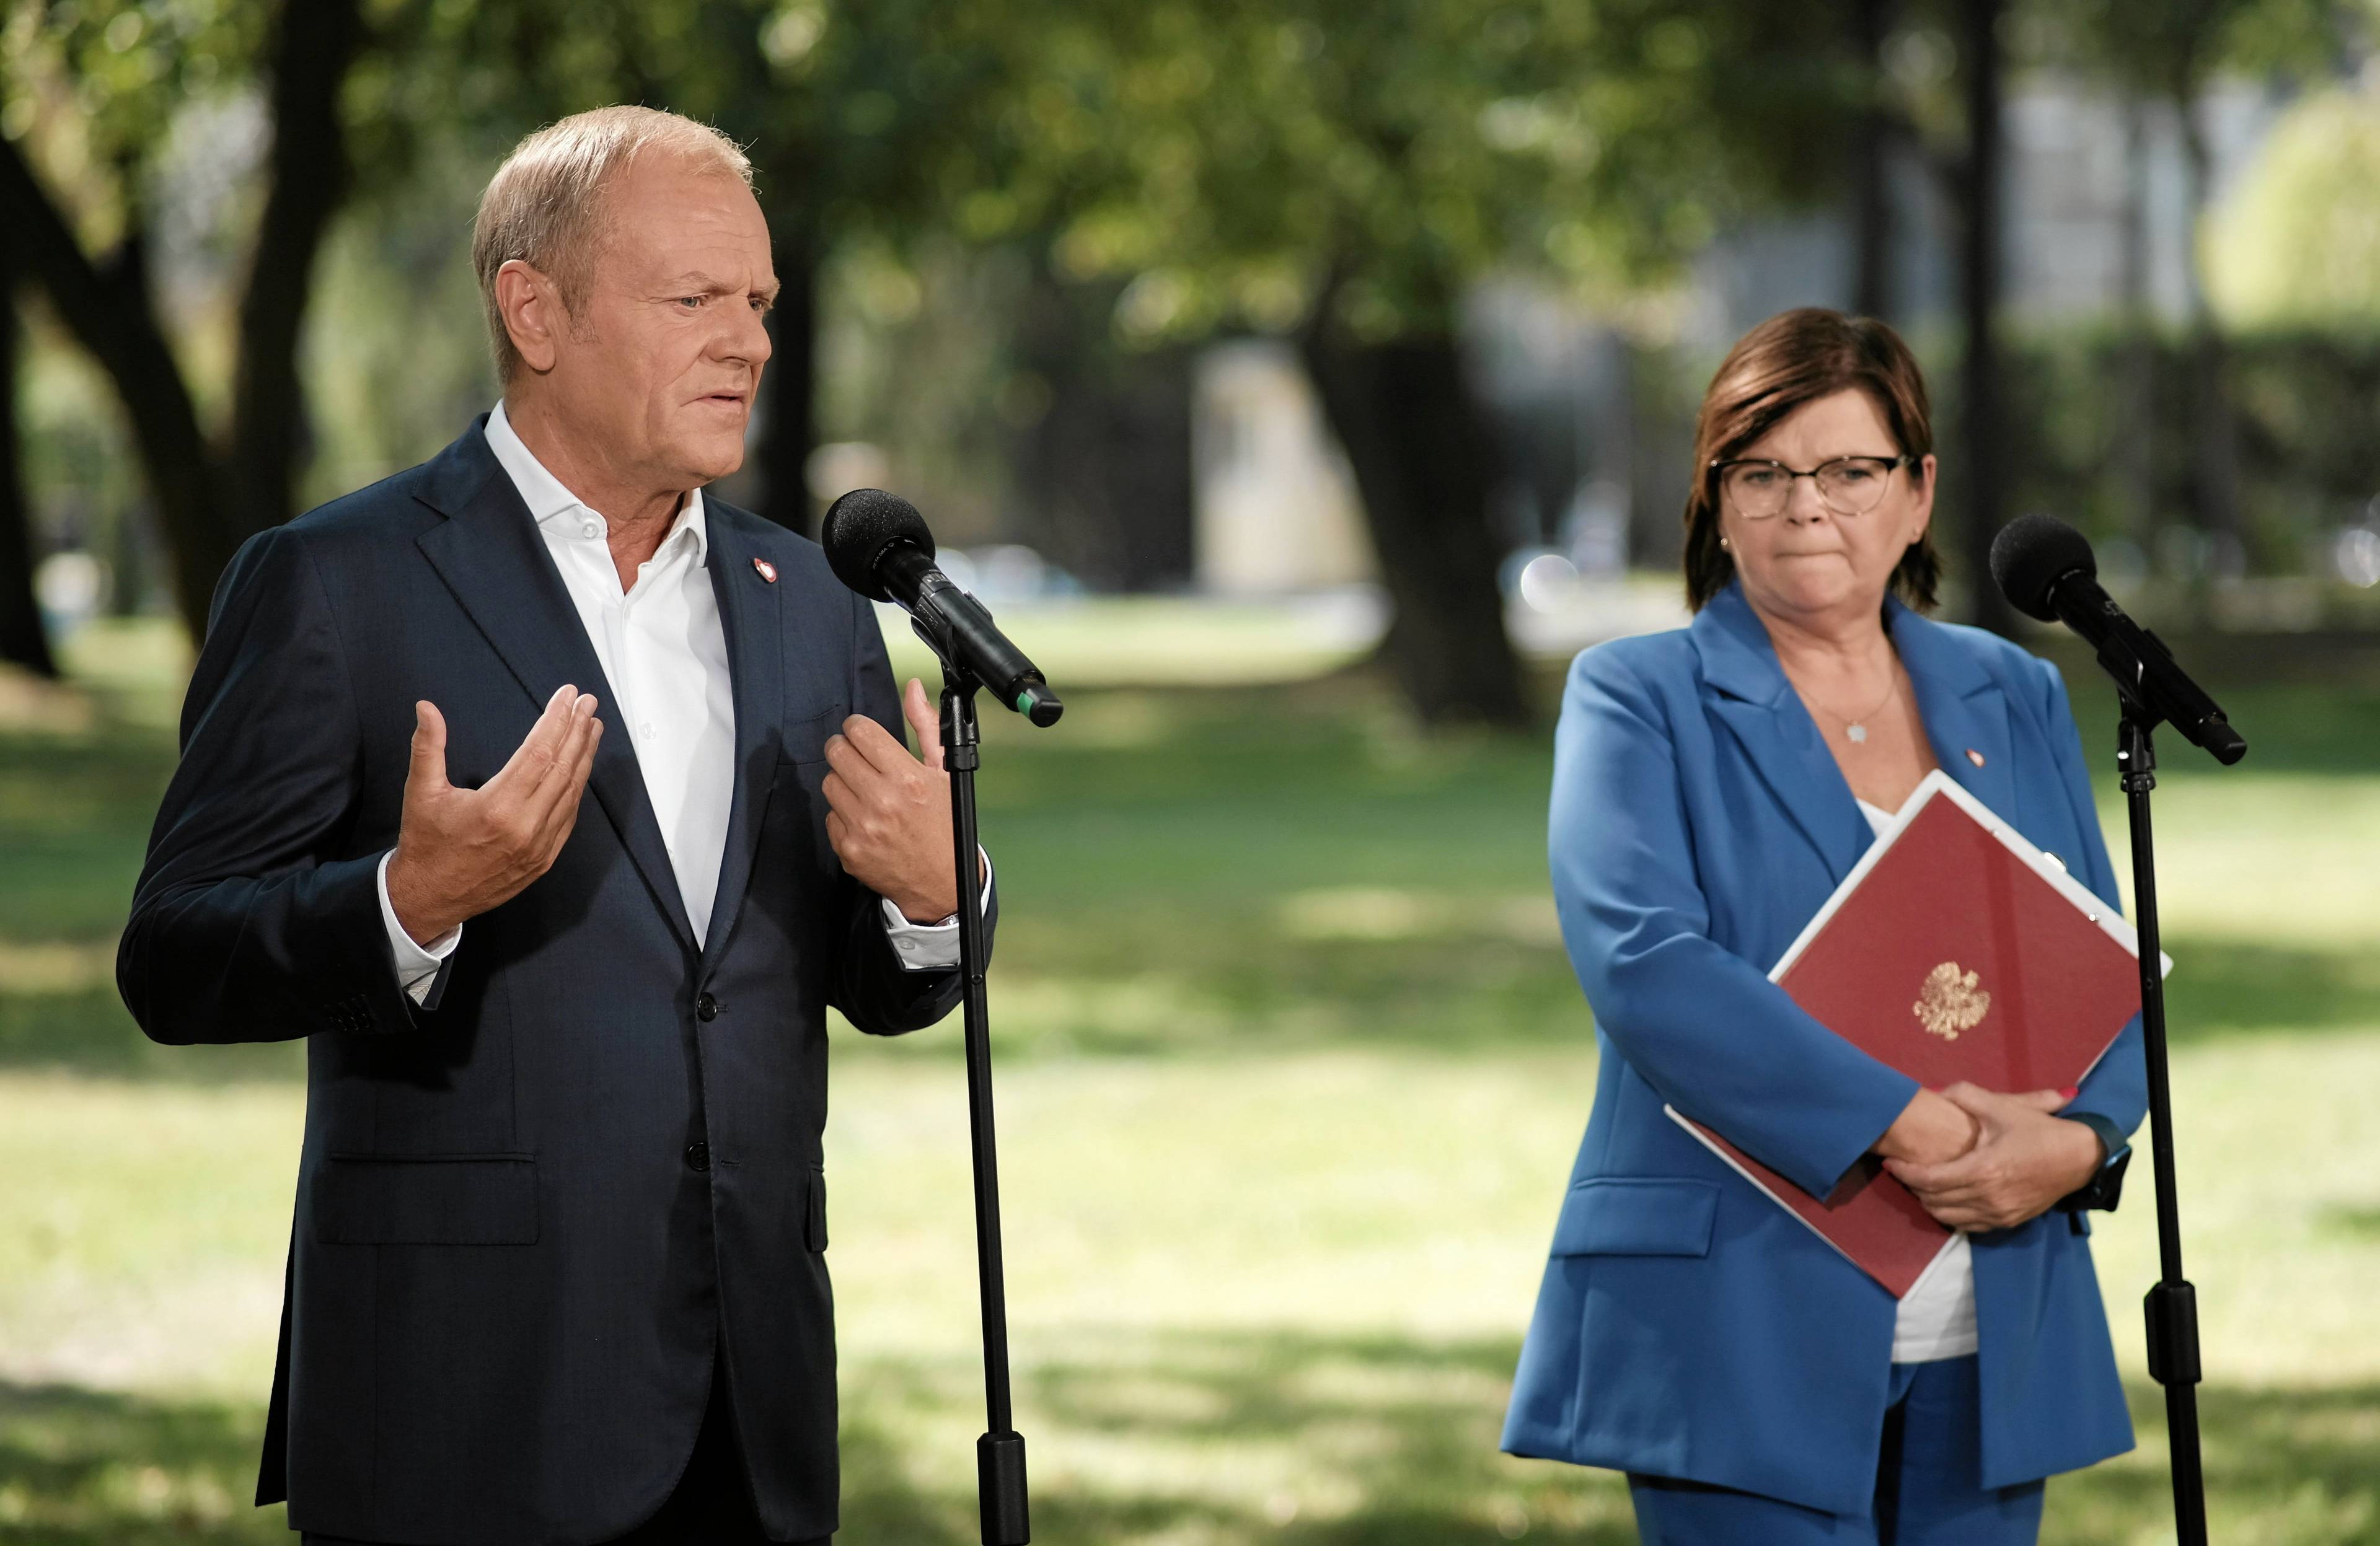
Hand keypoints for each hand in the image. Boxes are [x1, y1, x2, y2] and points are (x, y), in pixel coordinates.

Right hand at [385, 685, 602, 944]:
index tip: (568, 696)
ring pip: (572, 793)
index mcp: (497, 807)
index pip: (539, 752)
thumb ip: (428, 747)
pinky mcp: (545, 859)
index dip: (557, 720)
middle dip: (578, 731)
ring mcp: (540, 846)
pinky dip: (577, 789)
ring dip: (584, 757)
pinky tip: (581, 768)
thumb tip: (426, 707)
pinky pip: (569, 817)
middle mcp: (526, 827)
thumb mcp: (420, 792)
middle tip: (588, 703)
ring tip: (591, 727)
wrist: (429, 898)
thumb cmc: (426, 844)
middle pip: (563, 769)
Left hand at [823, 678, 961, 922]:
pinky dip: (843, 815)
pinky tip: (864, 819)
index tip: (861, 734)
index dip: (857, 728)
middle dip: (844, 748)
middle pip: (837, 752)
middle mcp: (882, 802)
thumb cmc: (945, 824)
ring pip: (829, 783)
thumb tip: (912, 688)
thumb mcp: (944, 772)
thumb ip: (925, 727)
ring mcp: (862, 828)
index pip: (860, 732)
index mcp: (908, 778)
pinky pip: (830, 816)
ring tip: (864, 791)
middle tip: (855, 756)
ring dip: (843, 782)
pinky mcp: (849, 850)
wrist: (943, 883)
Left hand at [1884, 1083, 2103, 1232]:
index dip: (1904, 1172)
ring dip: (1929, 1202)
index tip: (1890, 1162)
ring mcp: (1998, 1214)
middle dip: (1912, 1186)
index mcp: (1982, 1170)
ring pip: (1947, 1218)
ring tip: (1922, 1183)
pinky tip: (1947, 1198)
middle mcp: (1988, 1197)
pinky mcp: (2008, 1222)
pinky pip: (1968, 1226)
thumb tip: (1935, 1092)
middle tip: (1903, 1170)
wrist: (2078, 1158)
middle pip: (1932, 1200)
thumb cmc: (2038, 1130)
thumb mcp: (2003, 1107)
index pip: (1928, 1179)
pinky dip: (1951, 1215)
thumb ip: (1965, 1095)